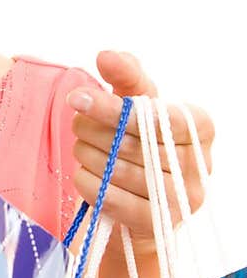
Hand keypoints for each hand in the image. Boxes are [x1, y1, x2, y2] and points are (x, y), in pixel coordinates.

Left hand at [66, 49, 214, 252]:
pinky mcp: (157, 222)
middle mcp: (199, 163)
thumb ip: (127, 78)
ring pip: (117, 169)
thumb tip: (107, 55)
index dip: (113, 107)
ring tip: (81, 147)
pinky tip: (83, 173)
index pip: (154, 115)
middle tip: (76, 123)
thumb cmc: (142, 148)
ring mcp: (181, 198)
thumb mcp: (139, 110)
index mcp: (200, 127)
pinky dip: (87, 181)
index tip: (77, 97)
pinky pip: (109, 196)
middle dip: (93, 129)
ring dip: (88, 154)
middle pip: (131, 142)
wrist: (141, 209)